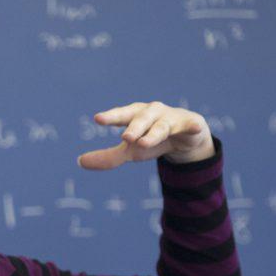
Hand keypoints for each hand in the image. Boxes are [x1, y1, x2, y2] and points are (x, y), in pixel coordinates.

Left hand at [77, 101, 212, 169]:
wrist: (185, 137)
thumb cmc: (151, 139)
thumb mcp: (131, 151)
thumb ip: (108, 157)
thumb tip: (80, 162)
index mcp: (135, 116)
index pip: (122, 115)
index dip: (111, 116)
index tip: (98, 119)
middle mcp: (153, 113)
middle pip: (141, 118)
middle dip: (134, 127)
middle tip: (125, 138)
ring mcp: (172, 118)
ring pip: (161, 125)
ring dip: (153, 133)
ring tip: (143, 142)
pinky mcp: (190, 125)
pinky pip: (191, 125)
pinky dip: (192, 126)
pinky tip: (195, 127)